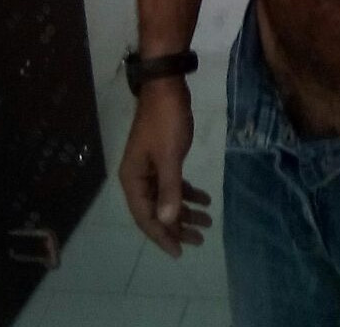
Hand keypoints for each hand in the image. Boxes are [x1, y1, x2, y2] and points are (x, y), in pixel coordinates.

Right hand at [118, 79, 212, 258]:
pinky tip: (205, 199)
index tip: (180, 252)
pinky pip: (173, 183)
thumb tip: (166, 221)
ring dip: (185, 211)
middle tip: (199, 239)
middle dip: (177, 226)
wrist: (166, 87)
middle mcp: (138, 177)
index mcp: (132, 179)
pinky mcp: (163, 157)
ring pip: (167, 198)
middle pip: (156, 211)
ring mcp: (150, 167)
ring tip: (207, 222)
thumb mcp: (170, 157)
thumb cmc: (166, 121)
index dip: (162, 236)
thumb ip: (169, 189)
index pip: (145, 217)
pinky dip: (188, 192)